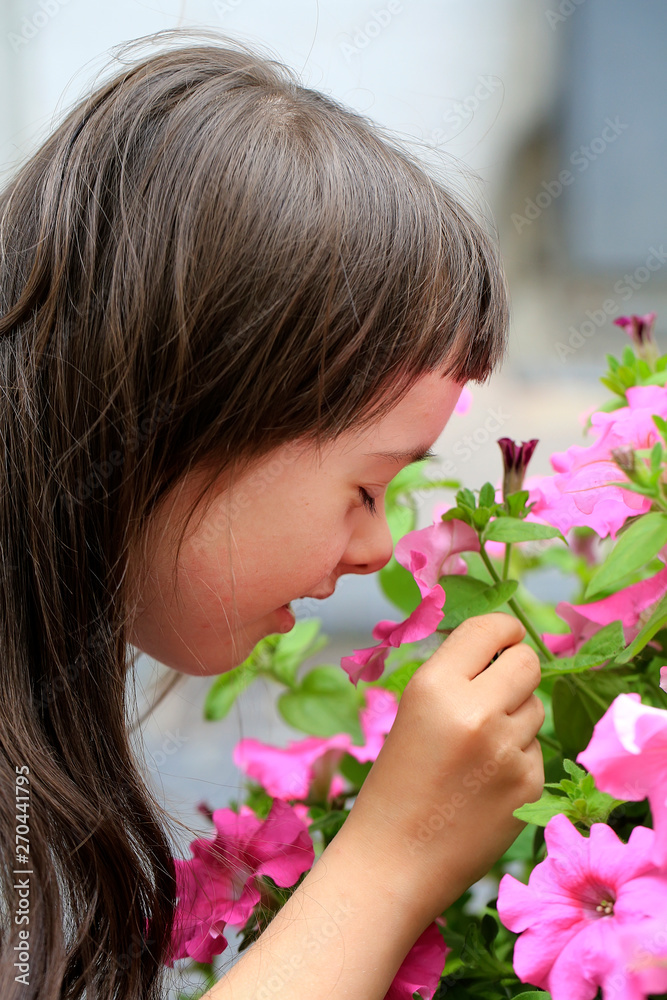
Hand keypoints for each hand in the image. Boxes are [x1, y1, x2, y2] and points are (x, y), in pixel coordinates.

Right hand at [339, 612, 544, 926]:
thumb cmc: (397, 781)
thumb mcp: (413, 712)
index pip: (489, 630)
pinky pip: (536, 749)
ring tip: (479, 747)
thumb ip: (457, 677)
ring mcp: (507, 750)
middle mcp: (475, 711)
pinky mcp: (529, 785)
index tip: (507, 636)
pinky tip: (485, 782)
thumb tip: (505, 649)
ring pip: (535, 706)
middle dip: (518, 667)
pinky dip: (517, 758)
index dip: (504, 629)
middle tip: (501, 684)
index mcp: (435, 686)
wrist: (394, 859)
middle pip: (527, 662)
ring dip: (516, 716)